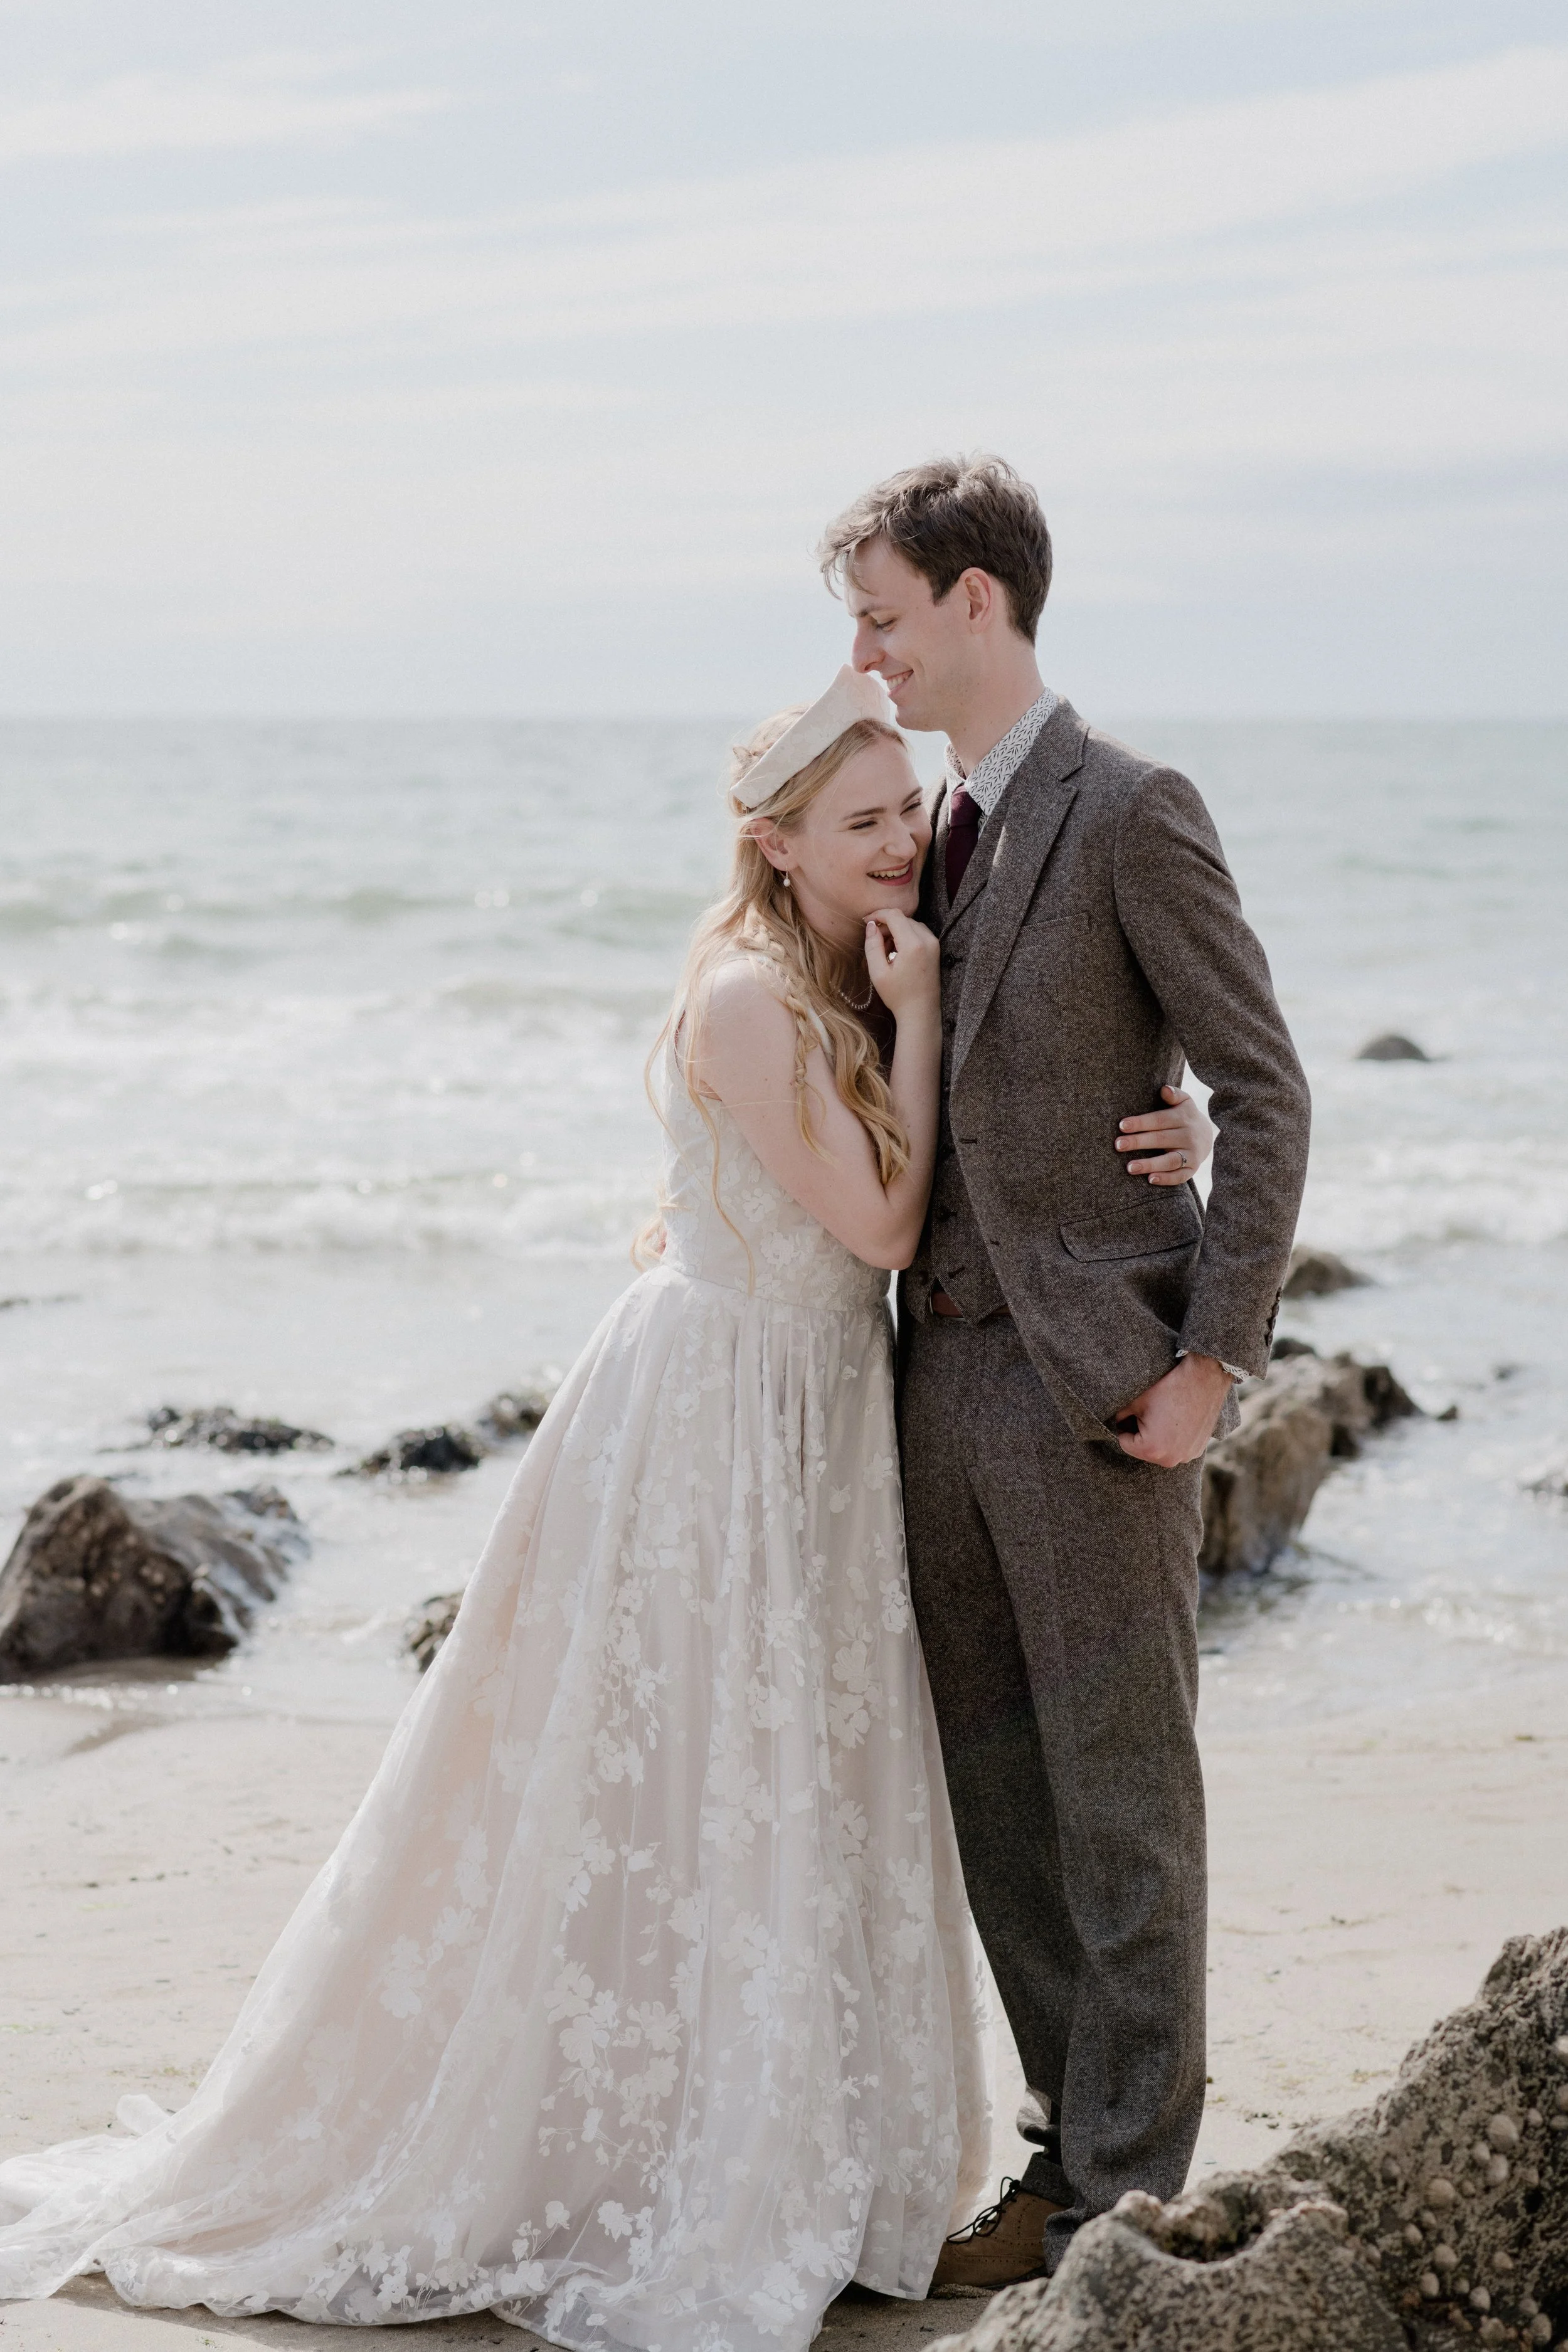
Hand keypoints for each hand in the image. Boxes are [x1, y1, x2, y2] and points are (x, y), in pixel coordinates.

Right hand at [864, 908, 939, 1022]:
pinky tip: (897, 952)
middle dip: (886, 925)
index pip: (895, 915)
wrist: (921, 1012)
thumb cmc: (898, 996)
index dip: (878, 914)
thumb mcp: (878, 972)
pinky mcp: (935, 949)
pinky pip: (918, 932)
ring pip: (911, 924)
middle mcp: (927, 940)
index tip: (866, 921)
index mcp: (913, 945)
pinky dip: (905, 935)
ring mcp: (934, 944)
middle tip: (875, 942)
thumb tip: (870, 925)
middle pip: (903, 918)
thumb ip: (872, 945)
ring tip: (885, 950)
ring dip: (896, 930)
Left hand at [1115, 1084, 1215, 1186]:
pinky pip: (1179, 1177)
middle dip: (1138, 1142)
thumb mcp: (1184, 1102)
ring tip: (1129, 1167)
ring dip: (1150, 1164)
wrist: (1206, 1135)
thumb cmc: (1184, 1116)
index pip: (1159, 1120)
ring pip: (1170, 1160)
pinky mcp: (1192, 1169)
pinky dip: (1166, 1179)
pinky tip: (1150, 1180)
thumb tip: (1164, 1089)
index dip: (1141, 1123)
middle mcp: (1188, 1136)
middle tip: (1118, 1145)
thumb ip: (1174, 1095)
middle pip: (1161, 1139)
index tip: (1122, 1125)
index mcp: (1183, 1118)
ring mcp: (1192, 1154)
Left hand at [1115, 1353, 1232, 1466]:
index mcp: (1152, 1449)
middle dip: (1140, 1433)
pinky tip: (1176, 1420)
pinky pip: (1176, 1448)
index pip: (1124, 1443)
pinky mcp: (1197, 1450)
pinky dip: (1173, 1438)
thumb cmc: (1168, 1389)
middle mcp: (1171, 1459)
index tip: (1131, 1413)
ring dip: (1157, 1437)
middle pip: (1143, 1449)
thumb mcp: (1136, 1402)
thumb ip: (1119, 1416)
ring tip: (1163, 1415)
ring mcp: (1187, 1456)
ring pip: (1160, 1449)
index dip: (1123, 1426)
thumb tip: (1116, 1423)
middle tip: (1148, 1413)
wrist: (1204, 1379)